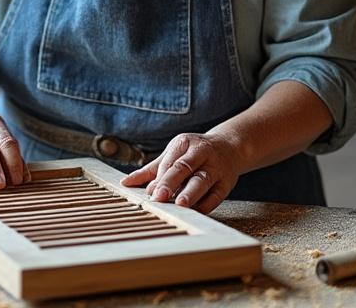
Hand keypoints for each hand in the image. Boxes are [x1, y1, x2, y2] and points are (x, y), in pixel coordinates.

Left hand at [121, 132, 241, 213]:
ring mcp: (216, 167)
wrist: (230, 147)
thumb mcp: (173, 154)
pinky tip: (195, 212)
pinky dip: (206, 205)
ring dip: (191, 193)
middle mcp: (202, 153)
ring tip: (180, 205)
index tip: (150, 193)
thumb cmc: (194, 153)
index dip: (160, 177)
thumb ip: (151, 169)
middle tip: (159, 197)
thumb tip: (126, 183)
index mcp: (185, 143)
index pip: (170, 161)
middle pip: (185, 167)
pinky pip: (217, 195)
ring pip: (203, 180)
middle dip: (171, 182)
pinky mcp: (227, 183)